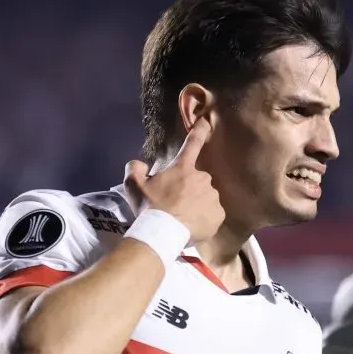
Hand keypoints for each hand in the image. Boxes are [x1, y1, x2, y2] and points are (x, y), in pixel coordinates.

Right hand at [124, 118, 224, 243]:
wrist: (162, 232)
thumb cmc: (149, 207)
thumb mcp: (134, 185)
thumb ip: (134, 168)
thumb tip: (139, 164)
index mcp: (183, 169)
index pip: (192, 144)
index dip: (199, 131)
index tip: (206, 121)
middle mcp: (202, 178)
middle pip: (197, 180)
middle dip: (188, 188)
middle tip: (175, 203)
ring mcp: (212, 196)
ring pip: (206, 197)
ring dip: (197, 204)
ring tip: (183, 217)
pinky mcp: (219, 214)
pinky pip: (213, 214)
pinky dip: (205, 218)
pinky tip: (193, 225)